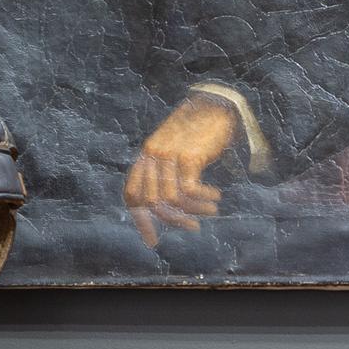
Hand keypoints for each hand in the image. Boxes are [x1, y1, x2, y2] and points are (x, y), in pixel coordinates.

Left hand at [124, 94, 239, 246]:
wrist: (216, 107)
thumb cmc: (198, 132)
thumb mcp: (175, 152)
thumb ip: (166, 173)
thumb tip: (167, 206)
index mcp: (145, 157)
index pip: (132, 194)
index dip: (141, 220)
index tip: (153, 241)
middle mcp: (152, 156)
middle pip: (150, 202)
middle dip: (172, 221)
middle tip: (193, 226)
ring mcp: (169, 155)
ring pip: (170, 200)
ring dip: (193, 211)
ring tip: (211, 211)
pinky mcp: (188, 156)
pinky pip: (189, 191)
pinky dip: (203, 199)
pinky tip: (215, 197)